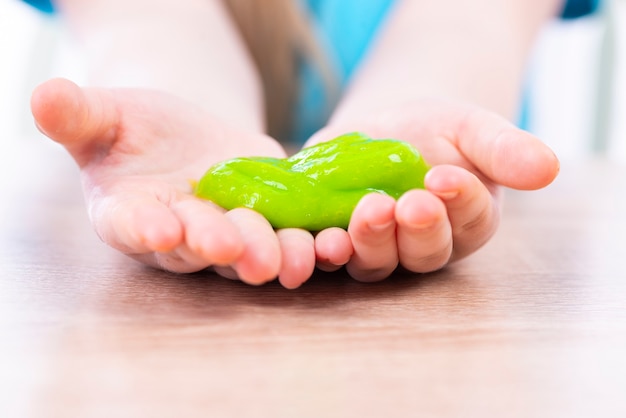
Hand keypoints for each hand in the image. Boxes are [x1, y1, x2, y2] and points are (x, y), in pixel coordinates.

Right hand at [31, 78, 316, 287]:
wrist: (181, 139)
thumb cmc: (133, 131)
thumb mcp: (104, 117)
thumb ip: (77, 115)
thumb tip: (42, 97)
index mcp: (130, 216)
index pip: (131, 227)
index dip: (143, 229)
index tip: (156, 229)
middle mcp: (180, 239)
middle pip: (197, 248)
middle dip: (216, 247)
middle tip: (234, 246)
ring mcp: (228, 235)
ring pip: (248, 253)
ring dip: (271, 256)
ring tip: (292, 257)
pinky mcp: (269, 222)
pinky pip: (289, 236)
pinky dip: (311, 241)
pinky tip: (332, 238)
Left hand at [307, 99, 559, 280]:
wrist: (386, 127)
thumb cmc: (439, 132)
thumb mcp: (474, 130)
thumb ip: (505, 150)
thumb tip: (548, 168)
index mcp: (464, 224)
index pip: (469, 221)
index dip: (461, 201)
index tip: (447, 177)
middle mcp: (421, 246)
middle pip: (423, 253)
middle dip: (417, 231)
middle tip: (410, 205)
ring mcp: (377, 247)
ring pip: (376, 261)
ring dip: (371, 242)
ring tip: (368, 213)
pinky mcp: (335, 236)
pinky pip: (331, 253)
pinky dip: (326, 248)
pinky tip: (322, 236)